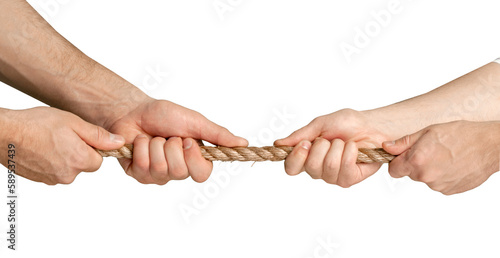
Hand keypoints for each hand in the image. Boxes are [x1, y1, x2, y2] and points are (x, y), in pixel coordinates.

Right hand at [0, 107, 124, 184]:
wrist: (4, 133)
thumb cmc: (37, 124)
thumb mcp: (74, 123)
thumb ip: (98, 136)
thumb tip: (119, 143)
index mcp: (79, 160)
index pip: (98, 160)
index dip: (91, 147)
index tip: (79, 137)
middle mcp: (67, 175)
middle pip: (83, 165)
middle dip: (77, 152)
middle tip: (62, 136)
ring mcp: (52, 179)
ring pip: (68, 168)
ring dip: (63, 156)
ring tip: (49, 140)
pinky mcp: (39, 179)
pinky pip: (53, 171)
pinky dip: (50, 161)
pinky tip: (40, 148)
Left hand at [107, 99, 247, 184]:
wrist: (135, 110)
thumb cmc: (166, 115)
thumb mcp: (195, 121)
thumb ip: (218, 134)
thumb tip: (244, 143)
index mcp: (195, 159)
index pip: (202, 174)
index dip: (193, 159)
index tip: (187, 140)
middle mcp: (178, 170)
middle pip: (179, 171)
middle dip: (171, 147)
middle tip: (168, 136)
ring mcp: (158, 175)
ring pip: (160, 169)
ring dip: (154, 145)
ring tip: (153, 137)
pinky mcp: (139, 174)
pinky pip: (141, 168)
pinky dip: (140, 148)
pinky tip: (140, 142)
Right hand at [274, 109, 392, 186]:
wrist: (370, 125)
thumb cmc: (346, 124)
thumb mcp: (319, 125)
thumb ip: (299, 136)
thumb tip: (278, 144)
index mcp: (307, 157)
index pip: (291, 168)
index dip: (296, 157)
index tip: (305, 143)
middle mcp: (318, 169)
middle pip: (310, 166)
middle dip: (322, 146)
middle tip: (330, 139)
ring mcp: (333, 176)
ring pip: (328, 166)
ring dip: (338, 147)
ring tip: (343, 142)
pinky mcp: (349, 179)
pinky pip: (345, 167)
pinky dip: (350, 152)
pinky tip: (353, 148)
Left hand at [383, 121, 499, 194]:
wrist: (489, 146)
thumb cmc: (461, 134)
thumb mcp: (427, 131)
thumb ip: (404, 142)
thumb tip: (387, 147)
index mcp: (417, 161)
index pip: (393, 170)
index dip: (397, 162)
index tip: (403, 156)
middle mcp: (426, 176)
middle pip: (410, 174)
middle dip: (415, 164)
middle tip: (431, 150)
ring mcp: (438, 186)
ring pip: (425, 178)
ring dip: (430, 169)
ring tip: (445, 156)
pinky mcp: (450, 191)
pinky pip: (439, 183)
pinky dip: (442, 175)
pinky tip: (453, 164)